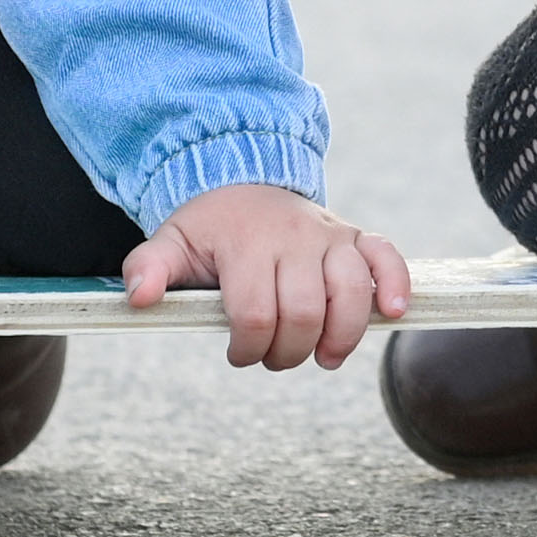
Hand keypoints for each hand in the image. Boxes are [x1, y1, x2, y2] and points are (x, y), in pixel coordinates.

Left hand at [124, 183, 413, 369]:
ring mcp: (330, 235)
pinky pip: (387, 258)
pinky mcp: (357, 237)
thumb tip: (140, 298)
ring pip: (351, 292)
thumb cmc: (209, 227)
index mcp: (247, 243)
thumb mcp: (170, 242)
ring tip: (324, 357)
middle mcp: (294, 237)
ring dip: (340, 337)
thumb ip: (149, 269)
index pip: (256, 314)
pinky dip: (396, 286)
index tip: (238, 352)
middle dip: (287, 352)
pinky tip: (393, 314)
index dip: (248, 348)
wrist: (243, 179)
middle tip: (272, 356)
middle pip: (303, 313)